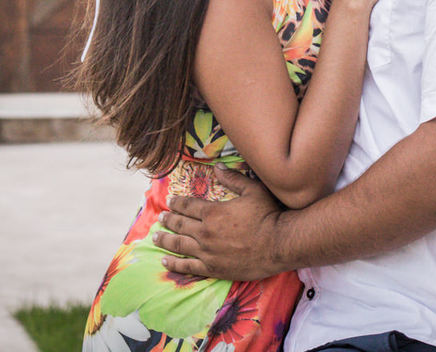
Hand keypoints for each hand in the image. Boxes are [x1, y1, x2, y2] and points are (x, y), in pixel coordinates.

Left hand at [153, 166, 285, 281]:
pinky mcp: (212, 268)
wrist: (279, 244)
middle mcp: (205, 232)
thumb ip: (233, 178)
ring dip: (165, 240)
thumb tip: (217, 167)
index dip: (177, 202)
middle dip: (168, 220)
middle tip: (161, 218)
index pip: (188, 206)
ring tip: (156, 237)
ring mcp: (207, 252)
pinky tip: (164, 261)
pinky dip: (174, 264)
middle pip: (180, 225)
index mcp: (212, 212)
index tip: (170, 201)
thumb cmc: (268, 215)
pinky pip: (187, 266)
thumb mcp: (253, 190)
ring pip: (179, 245)